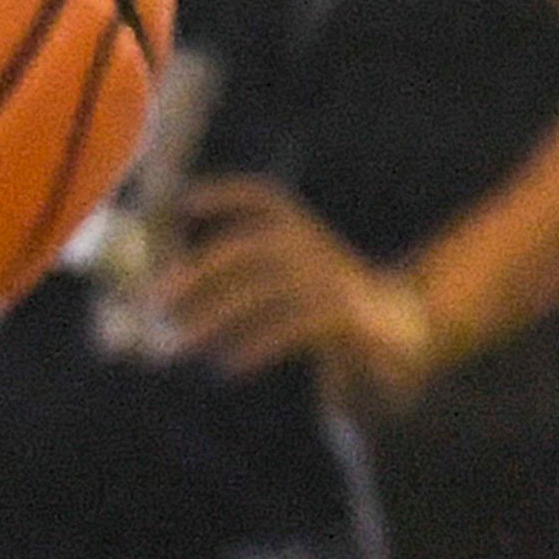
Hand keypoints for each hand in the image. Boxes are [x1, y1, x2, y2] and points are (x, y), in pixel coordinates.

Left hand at [159, 178, 439, 405]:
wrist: (400, 337)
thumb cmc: (327, 315)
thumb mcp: (289, 286)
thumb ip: (243, 283)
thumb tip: (173, 294)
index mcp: (304, 231)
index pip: (264, 198)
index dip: (226, 193)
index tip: (183, 203)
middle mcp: (317, 245)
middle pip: (252, 246)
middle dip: (201, 270)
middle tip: (158, 300)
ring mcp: (334, 279)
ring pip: (267, 289)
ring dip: (217, 316)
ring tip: (181, 343)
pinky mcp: (346, 317)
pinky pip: (295, 325)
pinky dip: (258, 343)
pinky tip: (227, 365)